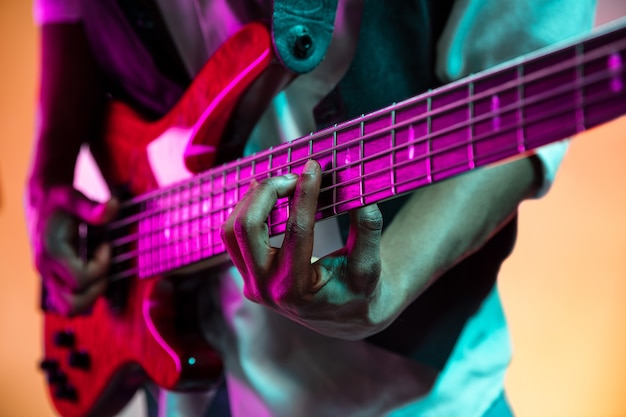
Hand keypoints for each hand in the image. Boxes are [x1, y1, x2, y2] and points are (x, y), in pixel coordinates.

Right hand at [27, 184, 118, 315]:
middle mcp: (46, 269)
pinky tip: (92, 269)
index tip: (106, 245)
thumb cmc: (59, 199)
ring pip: (69, 307)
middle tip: (104, 266)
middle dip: (96, 289)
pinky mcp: (53, 278)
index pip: (81, 279)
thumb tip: (113, 207)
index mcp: (51, 252)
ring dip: (91, 294)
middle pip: (73, 303)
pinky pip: (68, 299)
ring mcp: (48, 276)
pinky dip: (84, 292)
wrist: (42, 199)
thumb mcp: (75, 197)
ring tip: (99, 270)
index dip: (101, 266)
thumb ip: (92, 207)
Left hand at [221, 160, 390, 339]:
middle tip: (294, 175)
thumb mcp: (370, 265)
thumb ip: (367, 230)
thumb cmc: (360, 290)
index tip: (314, 166)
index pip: (297, 232)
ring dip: (253, 199)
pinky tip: (267, 194)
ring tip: (282, 183)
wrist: (344, 316)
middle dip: (268, 192)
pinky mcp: (247, 274)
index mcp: (297, 291)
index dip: (306, 194)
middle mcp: (266, 290)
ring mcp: (252, 284)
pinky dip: (247, 210)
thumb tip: (361, 195)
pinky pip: (233, 236)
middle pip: (247, 228)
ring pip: (232, 230)